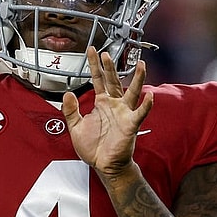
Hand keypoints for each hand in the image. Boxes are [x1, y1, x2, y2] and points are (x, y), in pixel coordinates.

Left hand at [61, 47, 152, 176]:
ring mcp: (123, 113)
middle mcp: (114, 105)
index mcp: (101, 103)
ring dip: (138, 79)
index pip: (98, 79)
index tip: (92, 51)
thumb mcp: (76, 127)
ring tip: (142, 65)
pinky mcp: (130, 125)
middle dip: (110, 67)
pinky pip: (139, 113)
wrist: (104, 165)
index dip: (94, 65)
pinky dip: (145, 105)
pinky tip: (149, 96)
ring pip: (132, 92)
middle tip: (107, 53)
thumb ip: (71, 111)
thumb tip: (68, 94)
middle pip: (113, 81)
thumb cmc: (93, 147)